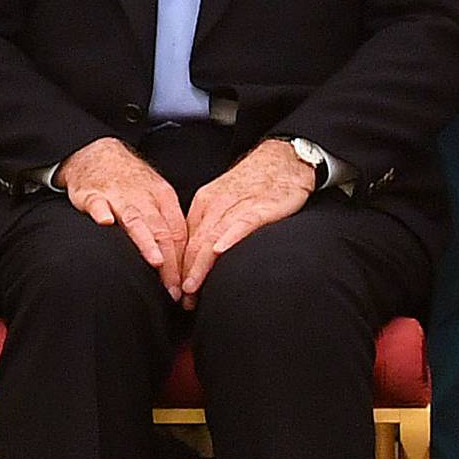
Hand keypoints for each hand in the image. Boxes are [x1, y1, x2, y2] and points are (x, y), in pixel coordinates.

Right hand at [57, 137, 187, 302]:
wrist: (96, 152)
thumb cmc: (129, 181)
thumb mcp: (155, 196)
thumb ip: (167, 225)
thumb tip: (184, 263)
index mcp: (162, 198)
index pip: (177, 234)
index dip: (183, 262)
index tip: (185, 288)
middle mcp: (142, 197)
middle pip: (160, 231)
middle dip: (170, 263)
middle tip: (173, 290)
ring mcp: (116, 195)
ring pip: (134, 219)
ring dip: (146, 240)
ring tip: (155, 261)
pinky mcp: (91, 194)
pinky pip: (97, 202)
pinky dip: (101, 211)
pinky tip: (105, 222)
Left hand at [179, 140, 314, 298]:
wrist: (282, 159)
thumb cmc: (254, 185)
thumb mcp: (226, 205)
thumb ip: (213, 228)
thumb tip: (199, 260)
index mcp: (204, 205)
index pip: (187, 242)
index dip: (180, 268)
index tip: (177, 291)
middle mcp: (216, 205)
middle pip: (195, 243)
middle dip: (186, 273)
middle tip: (181, 298)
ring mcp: (237, 205)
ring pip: (212, 237)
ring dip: (201, 265)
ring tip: (193, 288)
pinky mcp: (261, 206)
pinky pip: (242, 222)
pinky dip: (230, 236)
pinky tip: (221, 251)